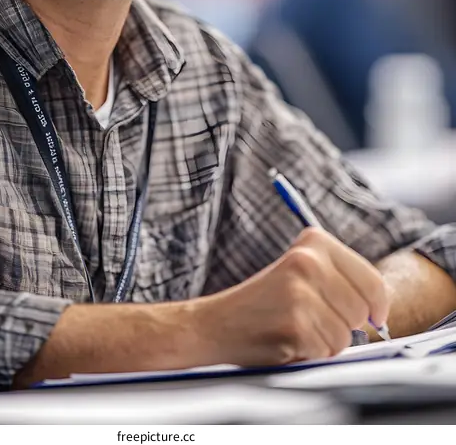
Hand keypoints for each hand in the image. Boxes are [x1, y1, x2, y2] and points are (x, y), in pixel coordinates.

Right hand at [197, 228, 388, 366]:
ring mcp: (301, 292)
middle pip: (362, 310)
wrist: (214, 324)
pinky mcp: (296, 324)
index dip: (377, 307)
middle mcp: (308, 261)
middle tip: (309, 320)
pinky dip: (310, 354)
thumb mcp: (300, 274)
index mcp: (313, 242)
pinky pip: (326, 351)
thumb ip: (339, 281)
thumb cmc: (263, 304)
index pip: (372, 280)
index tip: (370, 317)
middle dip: (344, 326)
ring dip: (325, 342)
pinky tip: (285, 341)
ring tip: (294, 329)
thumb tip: (380, 312)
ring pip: (345, 335)